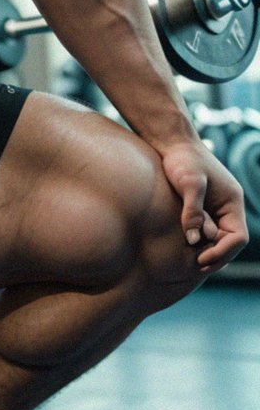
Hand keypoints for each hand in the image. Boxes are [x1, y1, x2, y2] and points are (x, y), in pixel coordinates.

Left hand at [158, 134, 248, 273]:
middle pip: (228, 242)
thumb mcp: (189, 183)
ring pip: (216, 239)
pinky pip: (204, 231)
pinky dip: (196, 240)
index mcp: (232, 202)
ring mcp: (215, 209)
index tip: (201, 259)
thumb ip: (192, 210)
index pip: (238, 237)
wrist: (172, 143)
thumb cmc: (183, 159)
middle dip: (214, 255)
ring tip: (188, 260)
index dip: (223, 251)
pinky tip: (183, 246)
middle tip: (194, 266)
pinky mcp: (201, 209)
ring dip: (204, 248)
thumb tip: (193, 239)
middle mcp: (227, 208)